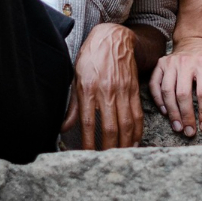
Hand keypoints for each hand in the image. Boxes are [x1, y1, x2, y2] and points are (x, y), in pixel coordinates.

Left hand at [60, 23, 142, 149]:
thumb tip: (64, 127)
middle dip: (108, 148)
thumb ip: (73, 105)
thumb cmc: (91, 57)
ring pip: (126, 124)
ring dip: (124, 144)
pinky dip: (137, 131)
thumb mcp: (76, 78)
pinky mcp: (133, 90)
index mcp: (88, 89)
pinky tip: (134, 142)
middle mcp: (106, 92)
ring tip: (121, 157)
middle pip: (109, 127)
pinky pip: (137, 115)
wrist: (113, 38)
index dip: (88, 142)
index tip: (87, 156)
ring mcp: (122, 91)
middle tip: (105, 162)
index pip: (87, 123)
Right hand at [150, 36, 201, 136]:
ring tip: (178, 127)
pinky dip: (158, 100)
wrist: (194, 41)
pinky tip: (165, 113)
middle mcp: (185, 62)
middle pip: (183, 95)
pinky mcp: (160, 65)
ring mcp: (170, 63)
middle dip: (186, 116)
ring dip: (172, 112)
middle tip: (189, 132)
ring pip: (167, 91)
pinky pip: (154, 85)